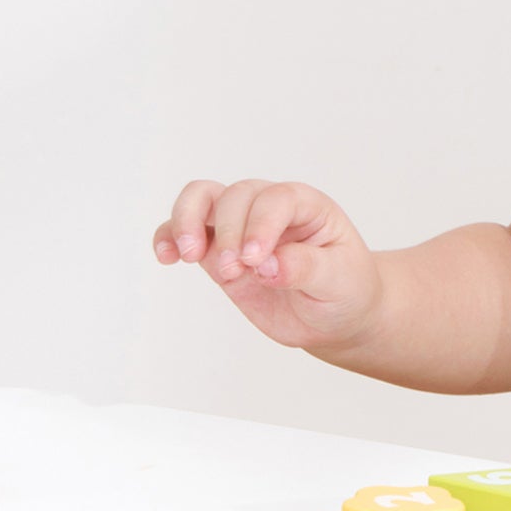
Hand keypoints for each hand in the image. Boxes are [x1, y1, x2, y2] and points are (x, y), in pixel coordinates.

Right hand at [153, 179, 384, 353]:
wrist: (335, 314)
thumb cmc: (346, 289)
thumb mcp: (340, 280)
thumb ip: (306, 268)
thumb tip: (268, 266)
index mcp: (309, 207)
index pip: (277, 198)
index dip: (261, 224)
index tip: (255, 261)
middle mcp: (271, 208)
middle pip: (236, 195)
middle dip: (229, 232)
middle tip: (236, 272)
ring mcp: (241, 226)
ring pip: (203, 197)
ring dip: (187, 219)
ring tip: (187, 253)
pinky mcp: (219, 250)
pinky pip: (185, 230)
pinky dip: (168, 236)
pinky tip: (165, 256)